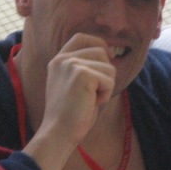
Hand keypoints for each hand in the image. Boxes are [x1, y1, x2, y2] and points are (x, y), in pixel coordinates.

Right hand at [24, 34, 116, 169]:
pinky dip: (106, 94)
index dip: (99, 44)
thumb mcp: (75, 85)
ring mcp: (71, 64)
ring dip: (106, 86)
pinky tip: (92, 103)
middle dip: (106, 73)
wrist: (59, 132)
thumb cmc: (71, 115)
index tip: (106, 60)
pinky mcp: (82, 74)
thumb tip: (111, 55)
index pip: (82, 37)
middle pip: (101, 51)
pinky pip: (109, 79)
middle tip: (92, 93)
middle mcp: (63, 59)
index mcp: (58, 60)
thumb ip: (87, 68)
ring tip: (90, 99)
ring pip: (109, 67)